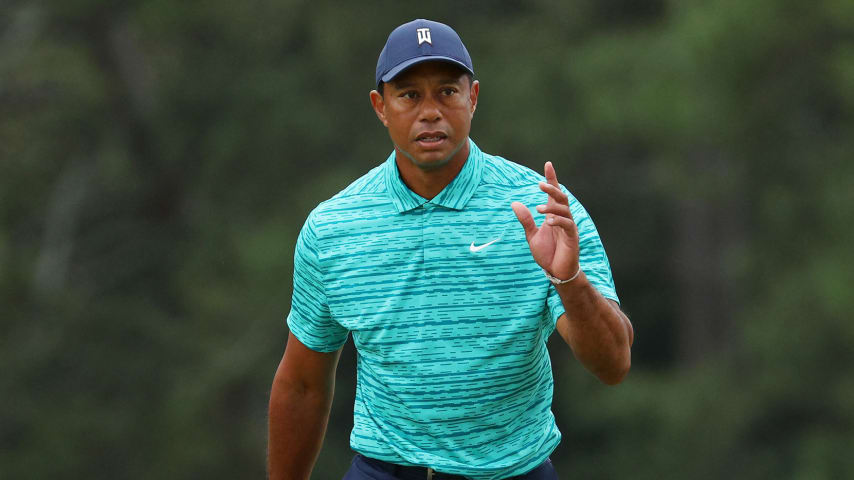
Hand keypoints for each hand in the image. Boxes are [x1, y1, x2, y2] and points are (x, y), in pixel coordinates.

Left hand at [511, 161, 579, 280]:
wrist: (556, 272)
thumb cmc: (547, 254)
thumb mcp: (532, 235)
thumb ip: (526, 220)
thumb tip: (514, 203)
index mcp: (553, 215)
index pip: (554, 193)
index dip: (551, 179)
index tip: (548, 164)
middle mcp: (563, 218)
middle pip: (561, 197)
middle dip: (552, 188)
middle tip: (539, 184)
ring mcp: (569, 227)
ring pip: (564, 209)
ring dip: (552, 206)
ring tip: (538, 208)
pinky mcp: (572, 237)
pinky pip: (567, 224)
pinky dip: (559, 220)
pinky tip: (549, 221)